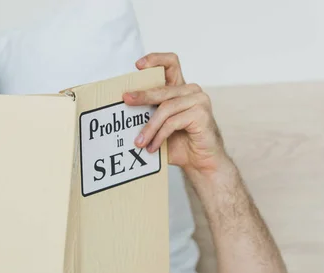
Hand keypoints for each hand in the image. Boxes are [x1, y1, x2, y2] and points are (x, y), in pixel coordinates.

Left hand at [123, 53, 228, 175]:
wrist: (201, 161)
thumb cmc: (179, 143)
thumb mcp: (159, 126)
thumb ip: (147, 115)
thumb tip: (121, 110)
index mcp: (180, 89)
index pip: (170, 63)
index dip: (155, 59)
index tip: (138, 65)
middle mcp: (191, 90)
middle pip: (162, 88)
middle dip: (142, 95)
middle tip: (126, 100)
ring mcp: (199, 100)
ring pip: (166, 108)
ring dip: (149, 127)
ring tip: (139, 143)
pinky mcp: (202, 114)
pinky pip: (173, 122)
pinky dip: (159, 136)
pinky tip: (152, 147)